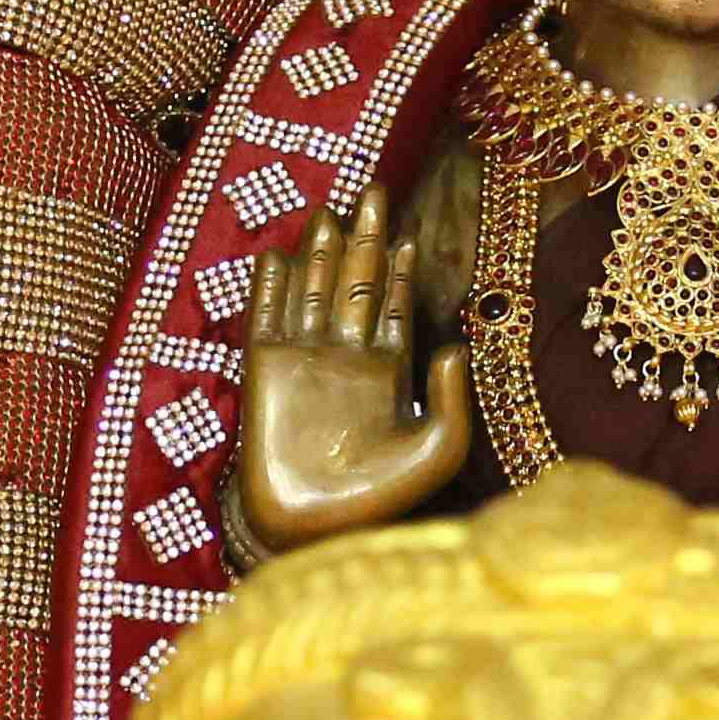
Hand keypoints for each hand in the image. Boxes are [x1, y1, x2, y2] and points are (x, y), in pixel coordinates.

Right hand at [236, 174, 473, 551]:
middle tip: (372, 192)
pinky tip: (277, 257)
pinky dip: (272, 287)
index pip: (395, 308)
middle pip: (356, 285)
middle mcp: (347, 358)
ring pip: (314, 292)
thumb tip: (453, 346)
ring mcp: (305, 361)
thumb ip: (452, 400)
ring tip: (328, 211)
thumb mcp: (439, 452)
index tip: (406, 235)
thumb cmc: (381, 499)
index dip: (400, 272)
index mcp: (389, 373)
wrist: (313, 527)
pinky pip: (267, 318)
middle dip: (364, 239)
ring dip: (320, 252)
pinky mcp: (265, 371)